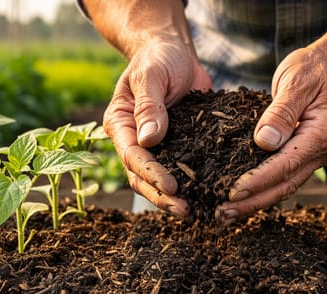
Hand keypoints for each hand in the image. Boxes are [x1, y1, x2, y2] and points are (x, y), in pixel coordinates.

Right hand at [103, 39, 211, 216]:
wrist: (173, 50)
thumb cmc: (158, 57)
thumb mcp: (152, 75)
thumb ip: (149, 105)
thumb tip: (150, 140)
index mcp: (120, 123)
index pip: (132, 157)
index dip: (151, 174)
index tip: (172, 186)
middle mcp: (133, 140)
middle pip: (141, 177)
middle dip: (161, 196)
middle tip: (184, 209)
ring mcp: (154, 146)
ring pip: (156, 180)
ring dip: (171, 198)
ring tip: (193, 211)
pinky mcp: (175, 146)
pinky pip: (178, 170)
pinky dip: (189, 184)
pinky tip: (205, 195)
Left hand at [216, 46, 326, 223]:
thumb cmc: (312, 69)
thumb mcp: (295, 81)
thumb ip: (281, 111)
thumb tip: (264, 141)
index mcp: (323, 133)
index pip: (286, 163)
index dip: (259, 180)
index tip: (232, 192)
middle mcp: (322, 151)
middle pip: (285, 185)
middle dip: (253, 201)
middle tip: (222, 213)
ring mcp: (315, 157)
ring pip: (283, 188)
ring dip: (255, 202)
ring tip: (225, 214)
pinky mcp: (303, 157)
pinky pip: (282, 179)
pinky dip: (261, 191)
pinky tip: (239, 200)